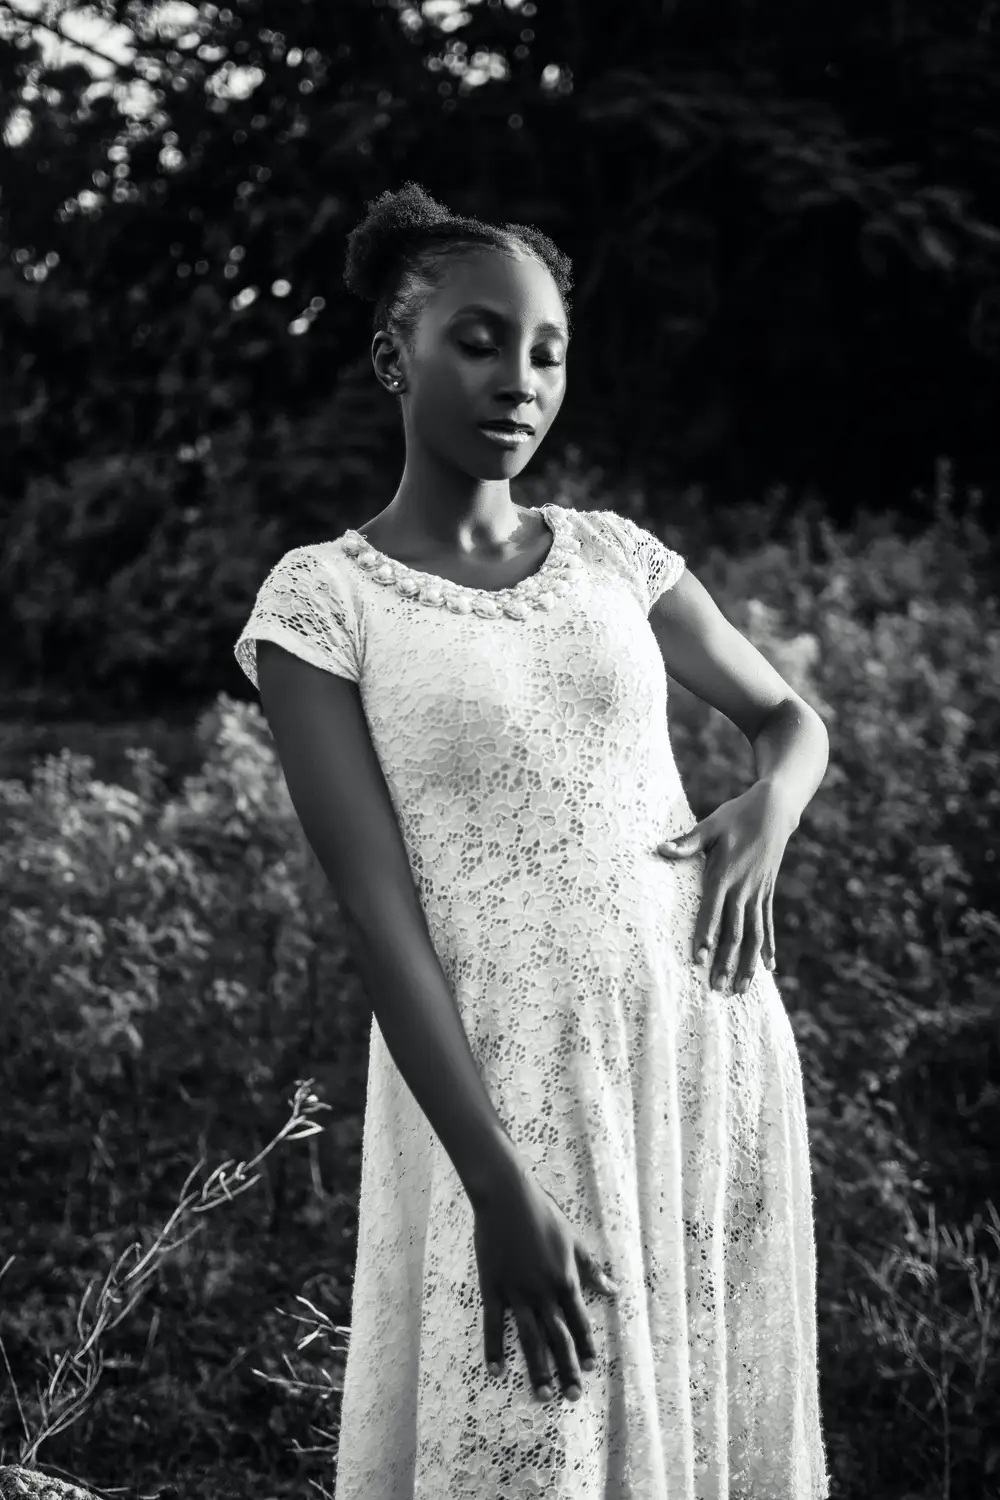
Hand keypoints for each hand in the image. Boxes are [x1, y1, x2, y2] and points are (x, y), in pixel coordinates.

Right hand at [472, 1159, 618, 1403]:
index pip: (579, 1322)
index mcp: (565, 1279)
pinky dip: (494, 1349)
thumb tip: (613, 1289)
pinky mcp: (493, 1288)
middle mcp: (543, 1292)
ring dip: (537, 1369)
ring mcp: (517, 1292)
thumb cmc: (543, 1212)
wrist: (507, 1196)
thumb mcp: (573, 1240)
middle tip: (571, 1397)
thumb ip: (591, 1269)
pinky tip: (497, 1371)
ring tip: (542, 1395)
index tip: (589, 1369)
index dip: (585, 1347)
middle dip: (566, 1369)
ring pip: (530, 1339)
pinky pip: (494, 1325)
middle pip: (557, 1338)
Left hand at [656, 781, 795, 994]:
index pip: (713, 911)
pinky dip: (768, 946)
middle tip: (717, 988)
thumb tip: (662, 849)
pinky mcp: (767, 893)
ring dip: (747, 963)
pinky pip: (767, 924)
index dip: (706, 936)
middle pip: (734, 931)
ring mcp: (758, 893)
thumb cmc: (736, 816)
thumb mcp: (710, 825)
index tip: (700, 959)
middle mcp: (743, 889)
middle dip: (725, 961)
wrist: (775, 810)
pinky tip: (769, 968)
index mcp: (725, 875)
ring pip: (754, 935)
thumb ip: (687, 842)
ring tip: (740, 989)